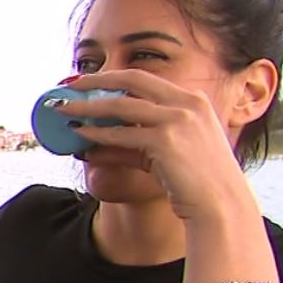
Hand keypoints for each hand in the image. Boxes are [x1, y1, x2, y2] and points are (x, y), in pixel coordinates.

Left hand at [56, 70, 257, 222]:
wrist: (220, 205)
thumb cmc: (195, 182)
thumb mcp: (166, 153)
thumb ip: (135, 143)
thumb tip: (93, 145)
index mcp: (193, 100)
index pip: (146, 79)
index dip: (114, 77)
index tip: (89, 81)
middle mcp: (188, 103)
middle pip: (132, 79)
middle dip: (97, 79)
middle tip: (70, 85)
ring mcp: (178, 120)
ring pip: (121, 104)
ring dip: (87, 105)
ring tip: (62, 109)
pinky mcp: (166, 141)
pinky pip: (120, 134)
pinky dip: (96, 133)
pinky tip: (79, 134)